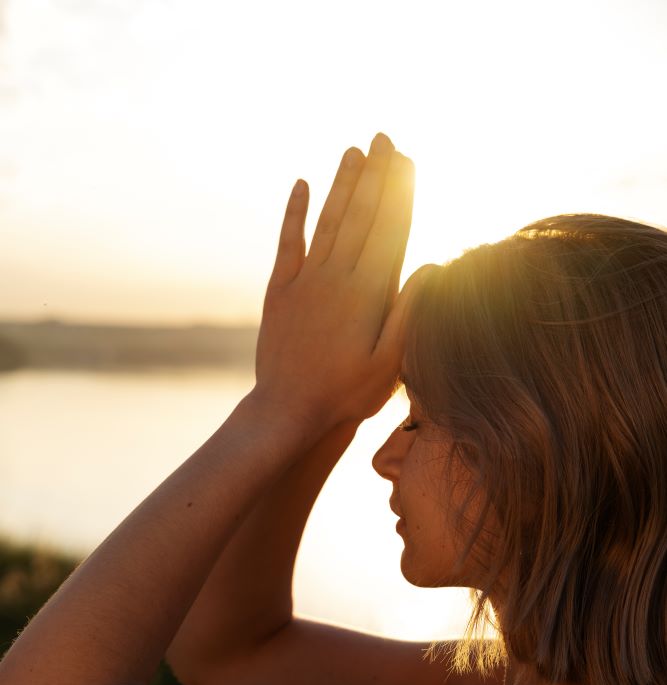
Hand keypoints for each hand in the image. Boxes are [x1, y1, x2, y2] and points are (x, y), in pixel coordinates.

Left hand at [253, 133, 426, 432]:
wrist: (288, 412)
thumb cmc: (346, 394)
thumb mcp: (390, 363)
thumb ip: (409, 312)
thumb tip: (430, 265)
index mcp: (367, 292)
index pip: (390, 230)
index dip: (400, 192)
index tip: (408, 159)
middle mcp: (335, 277)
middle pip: (361, 216)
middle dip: (375, 175)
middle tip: (384, 138)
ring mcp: (305, 281)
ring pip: (328, 221)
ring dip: (342, 184)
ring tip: (354, 151)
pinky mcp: (280, 292)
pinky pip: (289, 243)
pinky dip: (294, 214)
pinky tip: (301, 185)